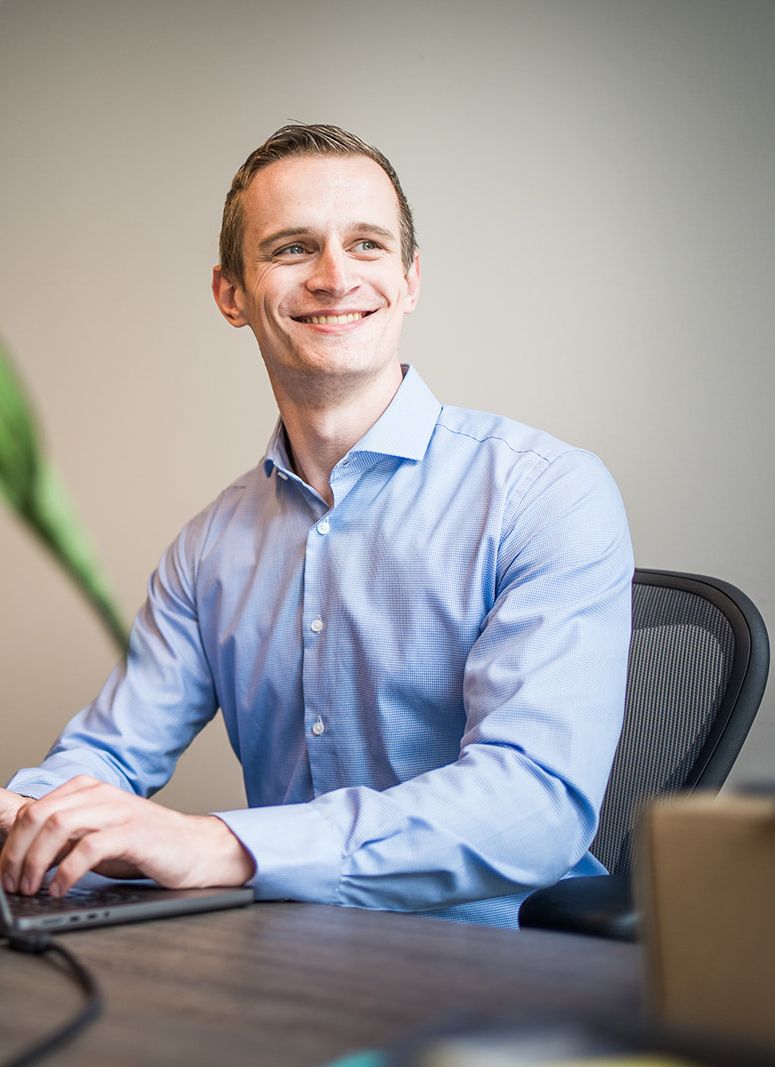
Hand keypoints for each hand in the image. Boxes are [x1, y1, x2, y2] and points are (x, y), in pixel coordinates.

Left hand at [0, 775, 254, 897]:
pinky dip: (67, 872)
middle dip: (17, 853)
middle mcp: (100, 794)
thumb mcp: (98, 836)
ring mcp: (117, 811)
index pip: (32, 809)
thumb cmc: (146, 845)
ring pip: (58, 825)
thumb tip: (24, 860)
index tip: (4, 872)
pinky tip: (62, 889)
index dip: (10, 843)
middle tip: (13, 883)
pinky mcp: (133, 833)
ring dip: (36, 862)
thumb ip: (66, 839)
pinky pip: (88, 848)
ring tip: (33, 888)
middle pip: (39, 815)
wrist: (195, 848)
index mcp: (87, 790)